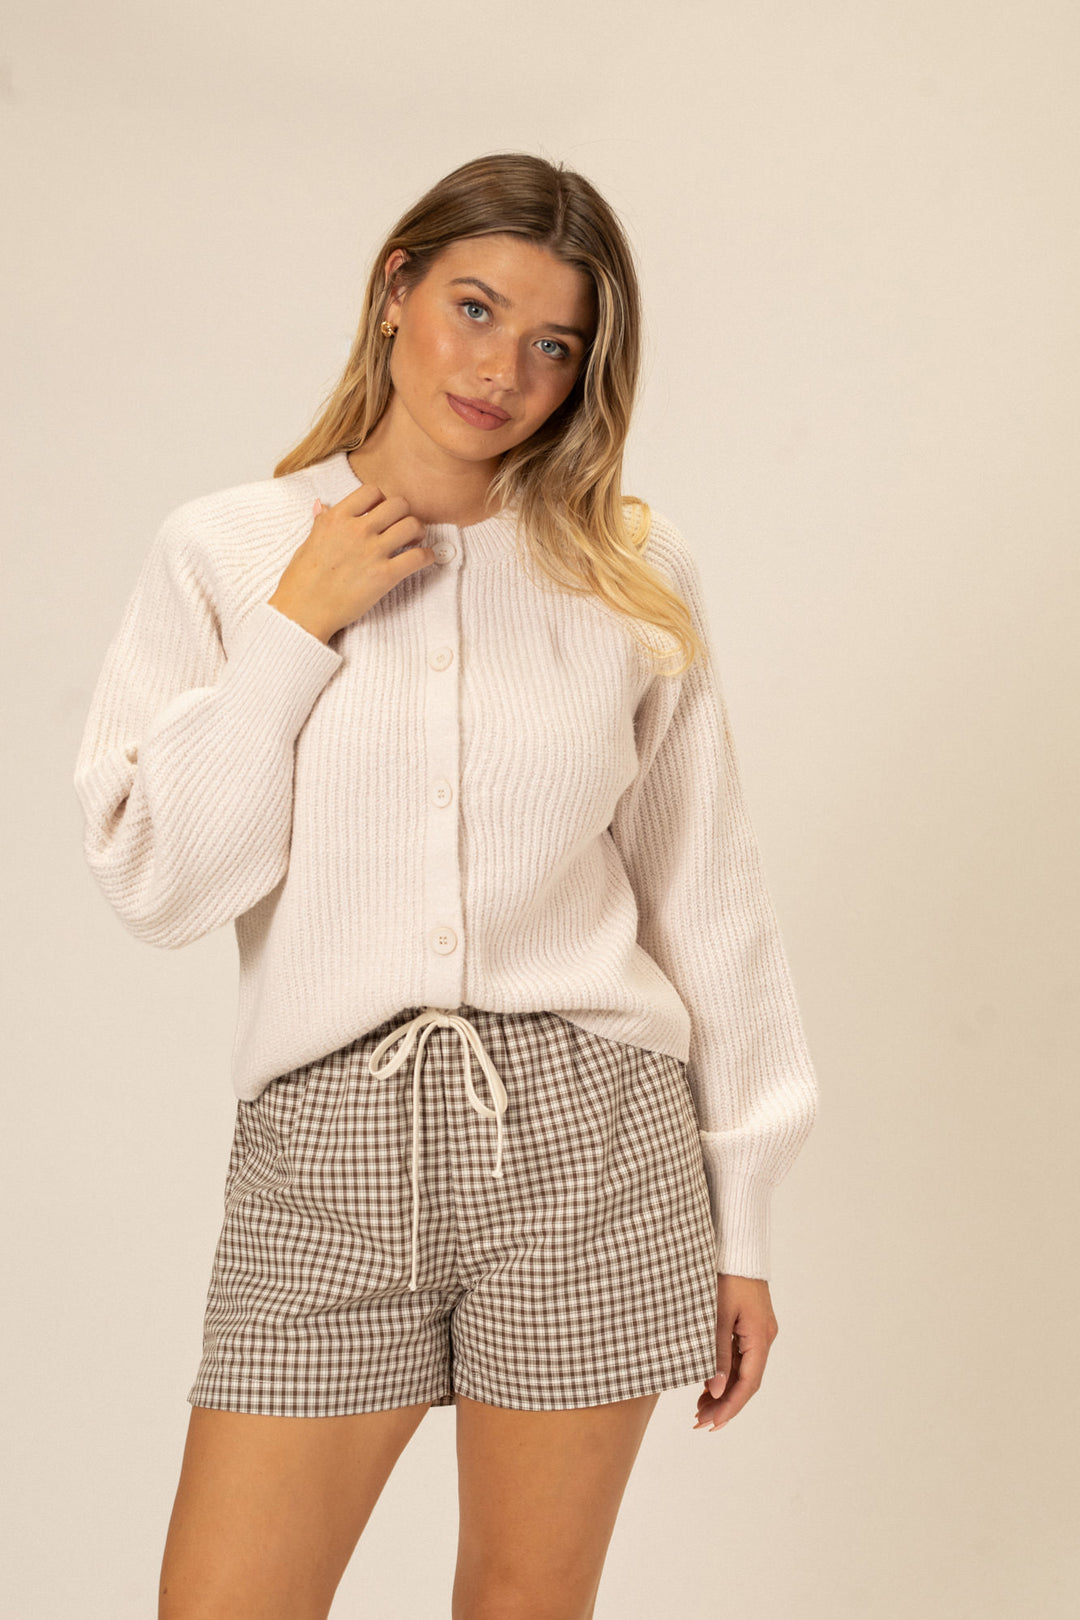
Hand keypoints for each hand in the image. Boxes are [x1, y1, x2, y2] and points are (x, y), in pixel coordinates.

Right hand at [267, 485, 436, 643]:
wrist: (303, 612)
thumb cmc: (301, 580)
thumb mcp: (308, 543)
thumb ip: (321, 522)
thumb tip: (322, 505)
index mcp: (337, 518)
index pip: (372, 491)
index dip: (382, 500)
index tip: (382, 513)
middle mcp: (357, 530)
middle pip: (398, 504)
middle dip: (404, 514)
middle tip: (402, 527)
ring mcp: (372, 552)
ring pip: (412, 525)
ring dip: (418, 532)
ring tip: (414, 541)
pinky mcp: (385, 576)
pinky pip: (419, 557)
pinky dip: (427, 556)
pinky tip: (423, 560)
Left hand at [693, 1274, 778, 1432]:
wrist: (736, 1245)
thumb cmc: (725, 1275)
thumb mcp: (716, 1315)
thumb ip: (717, 1353)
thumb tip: (717, 1391)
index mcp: (760, 1335)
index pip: (748, 1383)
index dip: (730, 1407)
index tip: (710, 1424)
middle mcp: (765, 1336)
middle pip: (748, 1380)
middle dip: (725, 1404)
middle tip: (699, 1422)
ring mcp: (760, 1330)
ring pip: (744, 1370)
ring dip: (724, 1390)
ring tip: (700, 1408)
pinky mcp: (751, 1324)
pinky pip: (741, 1356)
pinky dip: (726, 1372)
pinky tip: (708, 1383)